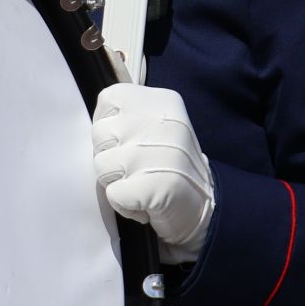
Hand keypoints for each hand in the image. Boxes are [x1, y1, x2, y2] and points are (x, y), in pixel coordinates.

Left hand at [92, 83, 214, 263]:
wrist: (209, 206)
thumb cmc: (173, 166)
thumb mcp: (159, 125)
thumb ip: (129, 116)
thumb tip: (95, 121)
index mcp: (162, 102)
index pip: (108, 99)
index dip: (108, 123)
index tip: (126, 140)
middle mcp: (160, 122)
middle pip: (99, 134)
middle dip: (110, 156)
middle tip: (138, 167)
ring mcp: (156, 153)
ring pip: (101, 165)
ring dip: (117, 182)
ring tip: (142, 184)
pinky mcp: (152, 186)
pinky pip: (112, 194)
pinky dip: (124, 205)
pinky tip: (144, 203)